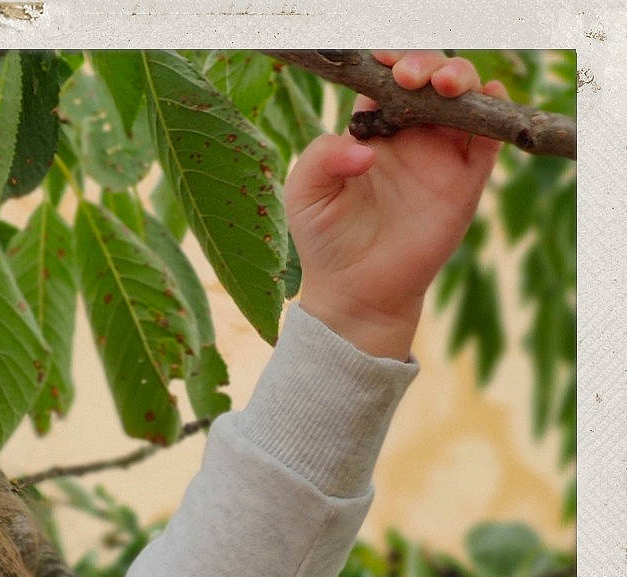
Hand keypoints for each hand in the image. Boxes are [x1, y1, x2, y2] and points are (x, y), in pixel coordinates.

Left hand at [285, 51, 507, 360]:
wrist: (356, 294)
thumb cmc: (326, 242)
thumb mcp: (305, 194)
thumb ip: (320, 157)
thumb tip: (364, 149)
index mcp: (375, 127)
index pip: (390, 78)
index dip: (393, 59)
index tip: (385, 60)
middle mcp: (412, 134)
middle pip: (431, 77)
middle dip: (427, 63)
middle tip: (412, 77)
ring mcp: (441, 155)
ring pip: (463, 97)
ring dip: (460, 77)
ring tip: (443, 85)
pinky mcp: (465, 181)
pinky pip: (488, 138)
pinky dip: (494, 110)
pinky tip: (486, 96)